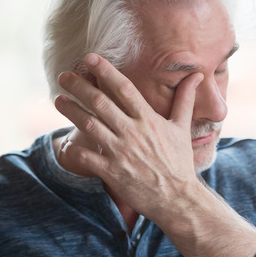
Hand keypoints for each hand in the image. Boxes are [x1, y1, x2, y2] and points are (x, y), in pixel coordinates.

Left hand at [53, 53, 205, 221]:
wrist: (177, 198)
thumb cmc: (179, 162)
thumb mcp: (182, 128)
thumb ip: (185, 100)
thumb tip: (197, 76)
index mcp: (148, 119)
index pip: (123, 88)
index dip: (105, 70)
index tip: (89, 58)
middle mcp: (132, 132)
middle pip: (99, 102)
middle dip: (78, 86)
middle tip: (63, 75)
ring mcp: (120, 152)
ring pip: (88, 124)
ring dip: (70, 110)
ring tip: (58, 99)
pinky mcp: (111, 171)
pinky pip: (85, 156)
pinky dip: (73, 148)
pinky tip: (65, 141)